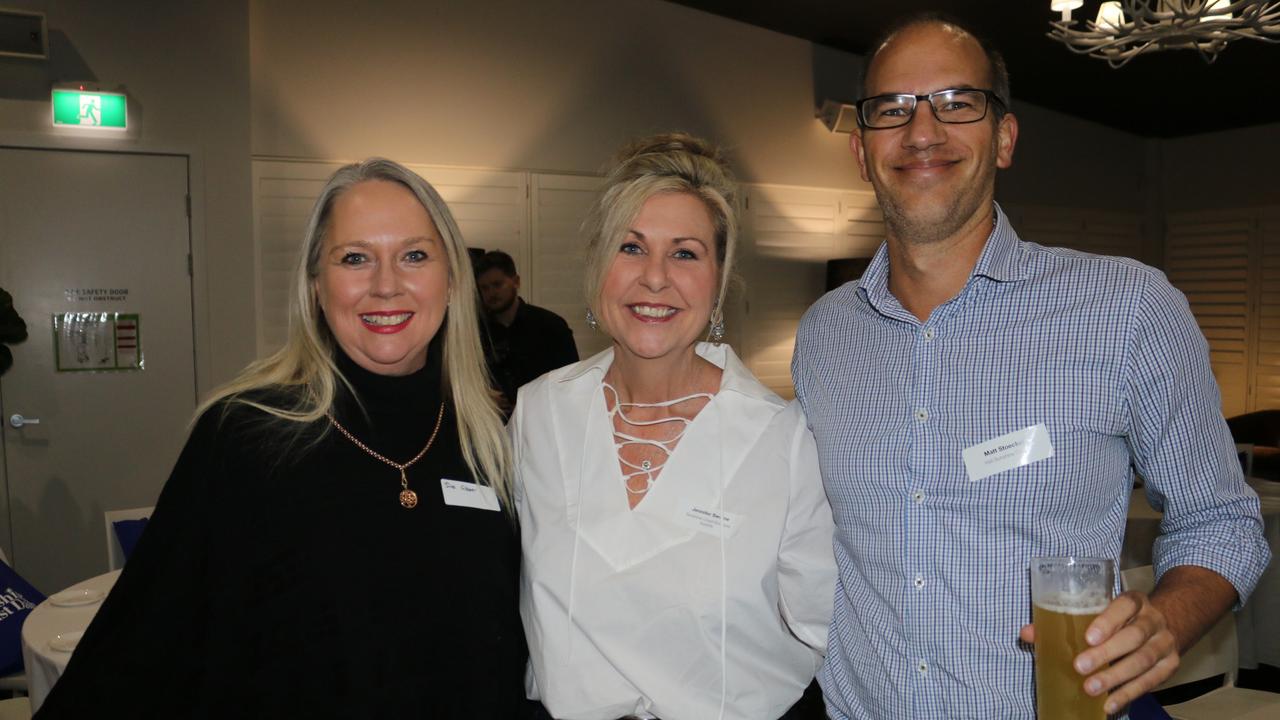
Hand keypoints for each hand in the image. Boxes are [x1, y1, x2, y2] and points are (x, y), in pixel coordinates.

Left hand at [1019, 590, 1179, 714]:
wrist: (1169, 621)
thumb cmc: (1120, 617)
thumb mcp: (1100, 609)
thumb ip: (1064, 619)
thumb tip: (1027, 633)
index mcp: (1134, 601)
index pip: (1124, 605)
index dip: (1107, 621)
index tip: (1088, 637)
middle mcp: (1153, 620)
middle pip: (1133, 637)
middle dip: (1107, 654)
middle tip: (1080, 667)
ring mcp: (1165, 643)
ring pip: (1143, 660)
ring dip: (1116, 677)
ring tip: (1090, 689)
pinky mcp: (1170, 665)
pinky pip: (1151, 682)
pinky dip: (1128, 694)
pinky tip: (1109, 704)